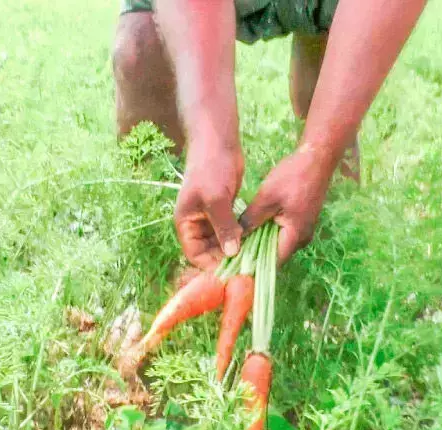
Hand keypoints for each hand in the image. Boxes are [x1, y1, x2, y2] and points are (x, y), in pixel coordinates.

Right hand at [174, 141, 243, 269]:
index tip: (232, 274)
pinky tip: (256, 245)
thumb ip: (223, 226)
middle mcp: (196, 225)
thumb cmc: (211, 169)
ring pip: (221, 245)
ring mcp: (210, 219)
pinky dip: (240, 239)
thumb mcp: (216, 199)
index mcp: (186, 224)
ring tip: (253, 261)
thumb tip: (231, 253)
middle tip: (247, 270)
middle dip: (225, 261)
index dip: (211, 266)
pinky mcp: (224, 213)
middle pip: (209, 253)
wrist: (218, 143)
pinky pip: (231, 233)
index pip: (196, 255)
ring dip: (235, 252)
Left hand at [239, 148, 332, 263]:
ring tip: (237, 242)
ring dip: (260, 243)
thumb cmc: (293, 177)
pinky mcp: (300, 221)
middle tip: (231, 253)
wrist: (316, 158)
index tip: (234, 265)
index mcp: (296, 236)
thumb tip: (236, 238)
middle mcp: (302, 238)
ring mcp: (303, 230)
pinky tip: (251, 228)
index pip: (272, 262)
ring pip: (277, 243)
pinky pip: (281, 233)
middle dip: (254, 254)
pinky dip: (267, 232)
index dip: (253, 265)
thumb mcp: (267, 198)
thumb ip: (251, 220)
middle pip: (274, 254)